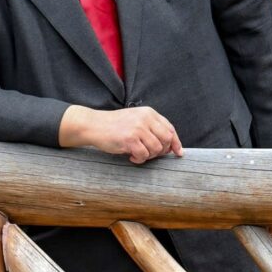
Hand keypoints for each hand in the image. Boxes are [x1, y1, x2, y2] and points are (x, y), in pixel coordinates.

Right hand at [59, 105, 183, 163]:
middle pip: (166, 139)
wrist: (93, 125)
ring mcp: (138, 128)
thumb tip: (171, 146)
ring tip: (137, 154)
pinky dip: (139, 159)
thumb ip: (151, 128)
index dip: (175, 142)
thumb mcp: (135, 119)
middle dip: (161, 151)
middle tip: (149, 154)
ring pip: (156, 149)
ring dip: (148, 156)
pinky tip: (130, 156)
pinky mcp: (130, 139)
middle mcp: (145, 118)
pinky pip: (143, 155)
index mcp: (149, 112)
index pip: (170, 129)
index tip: (178, 153)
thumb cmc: (114, 125)